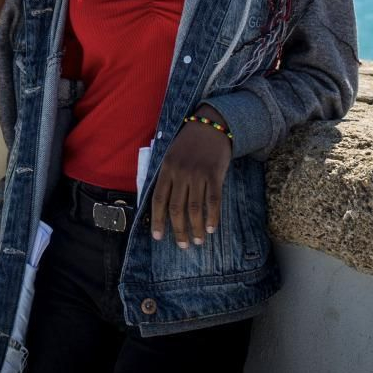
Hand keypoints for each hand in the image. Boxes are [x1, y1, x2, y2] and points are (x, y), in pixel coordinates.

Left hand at [149, 107, 231, 247]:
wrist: (211, 126)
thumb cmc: (189, 145)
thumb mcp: (171, 156)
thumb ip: (167, 178)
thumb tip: (162, 206)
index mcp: (166, 169)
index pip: (158, 200)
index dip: (157, 221)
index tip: (158, 237)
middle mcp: (180, 172)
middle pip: (176, 208)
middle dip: (178, 230)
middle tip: (183, 246)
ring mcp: (197, 173)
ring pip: (194, 208)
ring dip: (196, 228)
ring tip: (198, 241)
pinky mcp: (215, 174)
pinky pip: (213, 201)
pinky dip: (212, 217)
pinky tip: (211, 229)